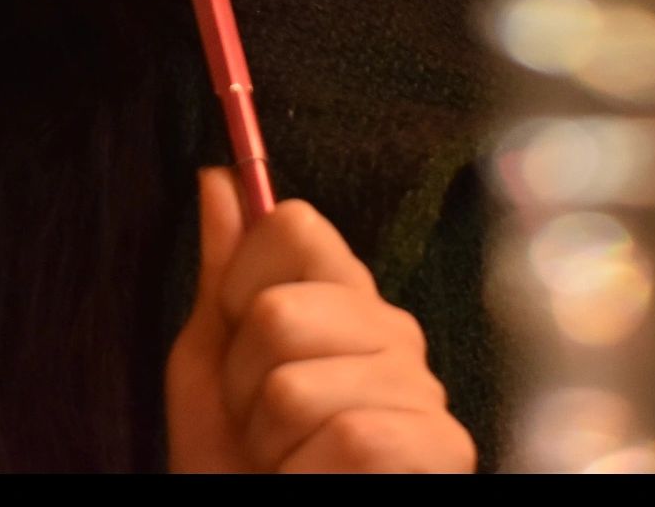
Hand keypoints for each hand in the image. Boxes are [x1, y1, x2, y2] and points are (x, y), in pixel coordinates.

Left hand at [164, 167, 475, 472]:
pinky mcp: (443, 451)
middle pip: (280, 311)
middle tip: (259, 426)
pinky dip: (303, 476)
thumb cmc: (236, 465)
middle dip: (241, 383)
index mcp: (345, 298)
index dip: (238, 285)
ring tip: (285, 464)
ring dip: (267, 442)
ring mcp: (424, 392)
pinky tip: (313, 486)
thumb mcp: (210, 367)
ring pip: (298, 384)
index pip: (292, 223)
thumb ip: (222, 273)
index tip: (237, 342)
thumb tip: (217, 178)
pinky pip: (349, 437)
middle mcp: (395, 332)